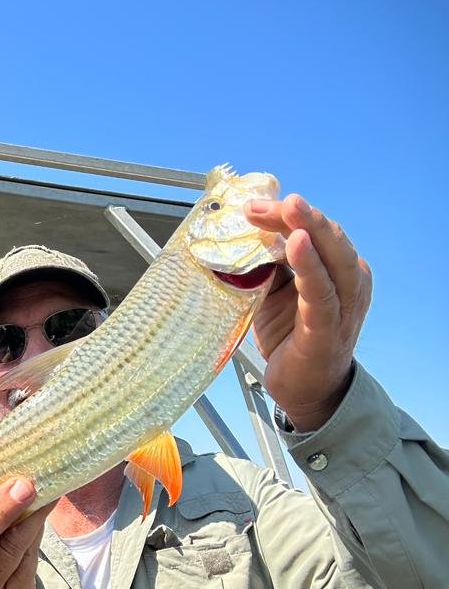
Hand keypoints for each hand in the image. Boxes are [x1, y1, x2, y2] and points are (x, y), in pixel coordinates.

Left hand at [245, 194, 372, 431]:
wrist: (303, 387)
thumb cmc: (290, 334)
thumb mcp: (273, 291)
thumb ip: (268, 262)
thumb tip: (241, 230)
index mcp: (336, 268)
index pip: (313, 231)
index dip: (285, 215)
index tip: (252, 205)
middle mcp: (348, 281)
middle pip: (327, 237)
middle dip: (297, 215)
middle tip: (270, 201)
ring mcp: (342, 305)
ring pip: (331, 259)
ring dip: (309, 229)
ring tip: (289, 209)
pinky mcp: (327, 329)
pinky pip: (321, 294)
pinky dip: (309, 268)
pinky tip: (297, 246)